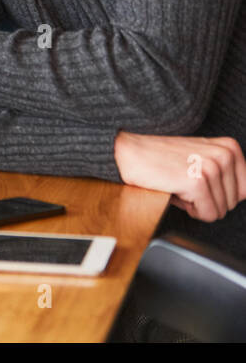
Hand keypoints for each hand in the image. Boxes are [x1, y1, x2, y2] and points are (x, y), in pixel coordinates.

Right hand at [114, 132, 245, 221]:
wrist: (128, 153)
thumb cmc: (161, 159)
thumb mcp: (201, 159)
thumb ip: (224, 174)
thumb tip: (236, 198)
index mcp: (229, 148)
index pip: (245, 190)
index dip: (219, 194)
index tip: (199, 183)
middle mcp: (225, 155)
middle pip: (233, 203)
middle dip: (207, 200)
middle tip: (184, 183)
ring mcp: (212, 168)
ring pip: (220, 211)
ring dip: (196, 204)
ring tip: (178, 185)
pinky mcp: (197, 182)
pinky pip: (207, 214)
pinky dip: (189, 209)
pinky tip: (174, 190)